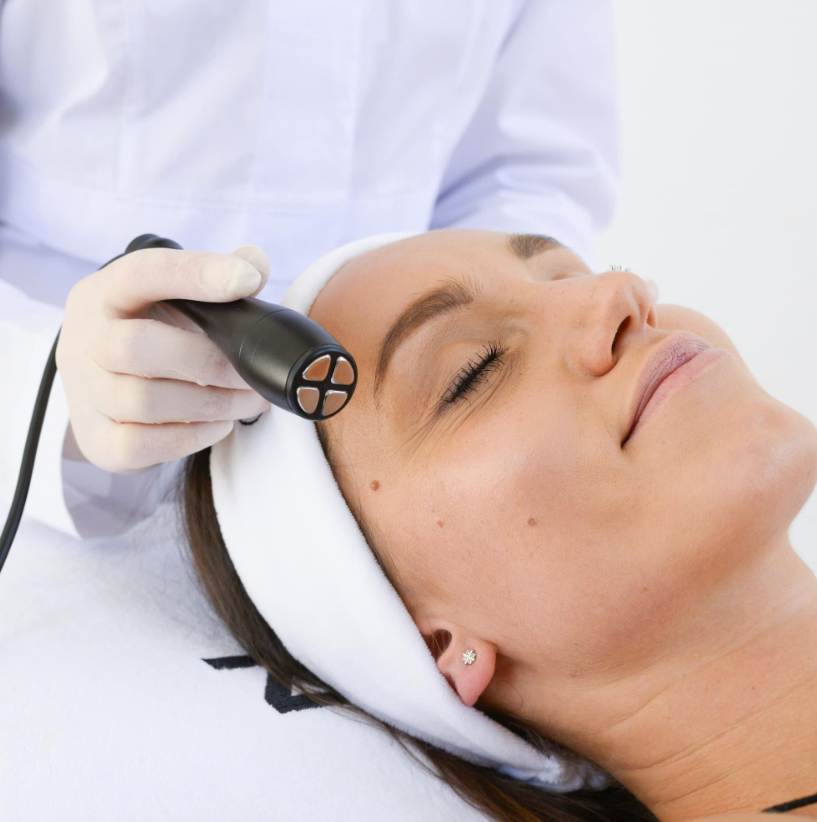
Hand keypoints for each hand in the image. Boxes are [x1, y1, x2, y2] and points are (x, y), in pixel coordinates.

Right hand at [56, 245, 272, 472]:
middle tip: (253, 374)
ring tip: (249, 401)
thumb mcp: (177, 296)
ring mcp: (82, 393)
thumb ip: (219, 275)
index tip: (249, 279)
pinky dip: (190, 437)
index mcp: (103, 293)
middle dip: (209, 363)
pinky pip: (139, 444)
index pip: (142, 273)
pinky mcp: (96, 440)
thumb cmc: (152, 331)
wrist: (108, 382)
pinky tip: (219, 424)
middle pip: (136, 347)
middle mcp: (81, 339)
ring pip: (142, 401)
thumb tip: (255, 263)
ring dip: (211, 404)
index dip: (196, 274)